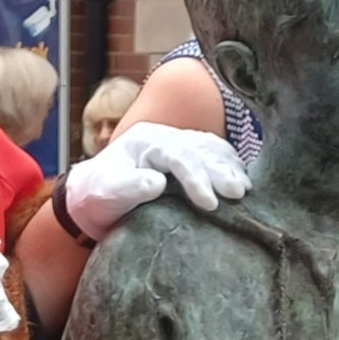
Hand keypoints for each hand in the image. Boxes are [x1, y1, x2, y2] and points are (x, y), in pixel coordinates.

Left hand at [58, 122, 247, 241]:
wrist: (92, 196)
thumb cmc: (98, 195)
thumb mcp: (107, 193)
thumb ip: (129, 186)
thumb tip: (157, 182)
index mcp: (145, 140)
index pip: (178, 154)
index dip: (197, 177)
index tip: (210, 203)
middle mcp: (164, 136)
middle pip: (199, 148)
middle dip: (220, 171)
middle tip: (238, 194)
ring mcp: (176, 143)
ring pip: (210, 148)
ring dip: (230, 167)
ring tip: (245, 189)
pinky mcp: (185, 156)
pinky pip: (212, 153)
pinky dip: (229, 164)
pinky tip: (243, 180)